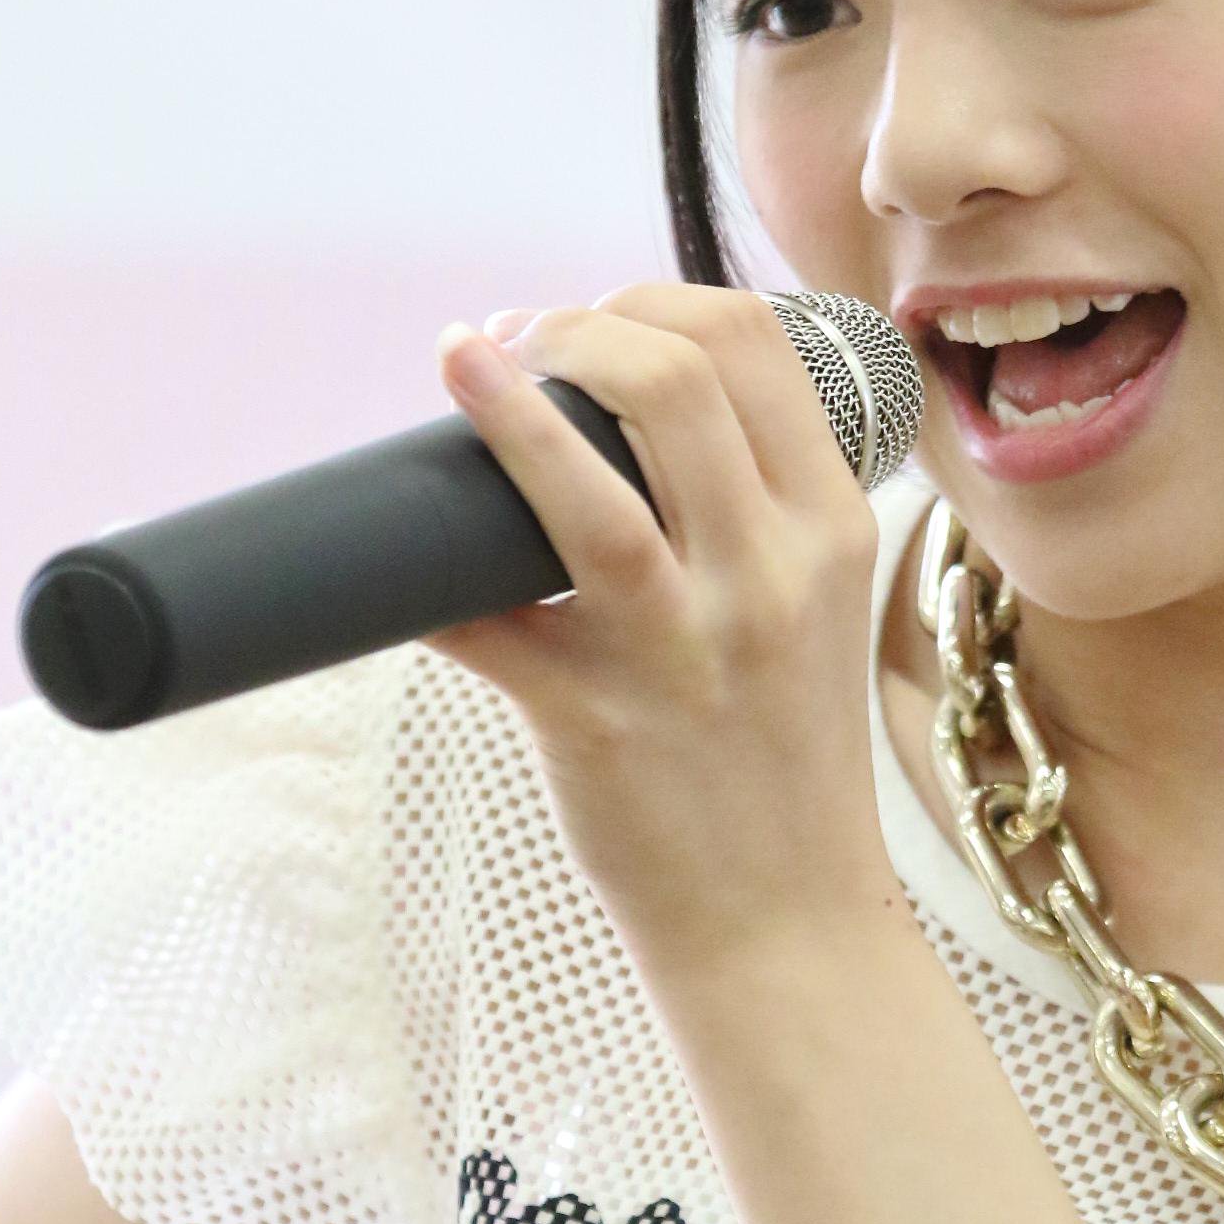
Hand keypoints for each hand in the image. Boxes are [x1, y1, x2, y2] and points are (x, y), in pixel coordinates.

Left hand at [418, 283, 898, 983]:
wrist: (786, 927)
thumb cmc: (780, 760)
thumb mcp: (812, 611)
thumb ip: (754, 509)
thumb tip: (618, 402)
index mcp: (832, 530)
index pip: (756, 339)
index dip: (655, 296)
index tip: (596, 320)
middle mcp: (769, 576)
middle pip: (673, 371)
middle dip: (573, 326)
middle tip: (519, 343)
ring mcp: (682, 648)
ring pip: (588, 480)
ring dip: (505, 396)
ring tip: (463, 362)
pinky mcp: (592, 718)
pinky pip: (481, 616)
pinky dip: (420, 571)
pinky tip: (391, 549)